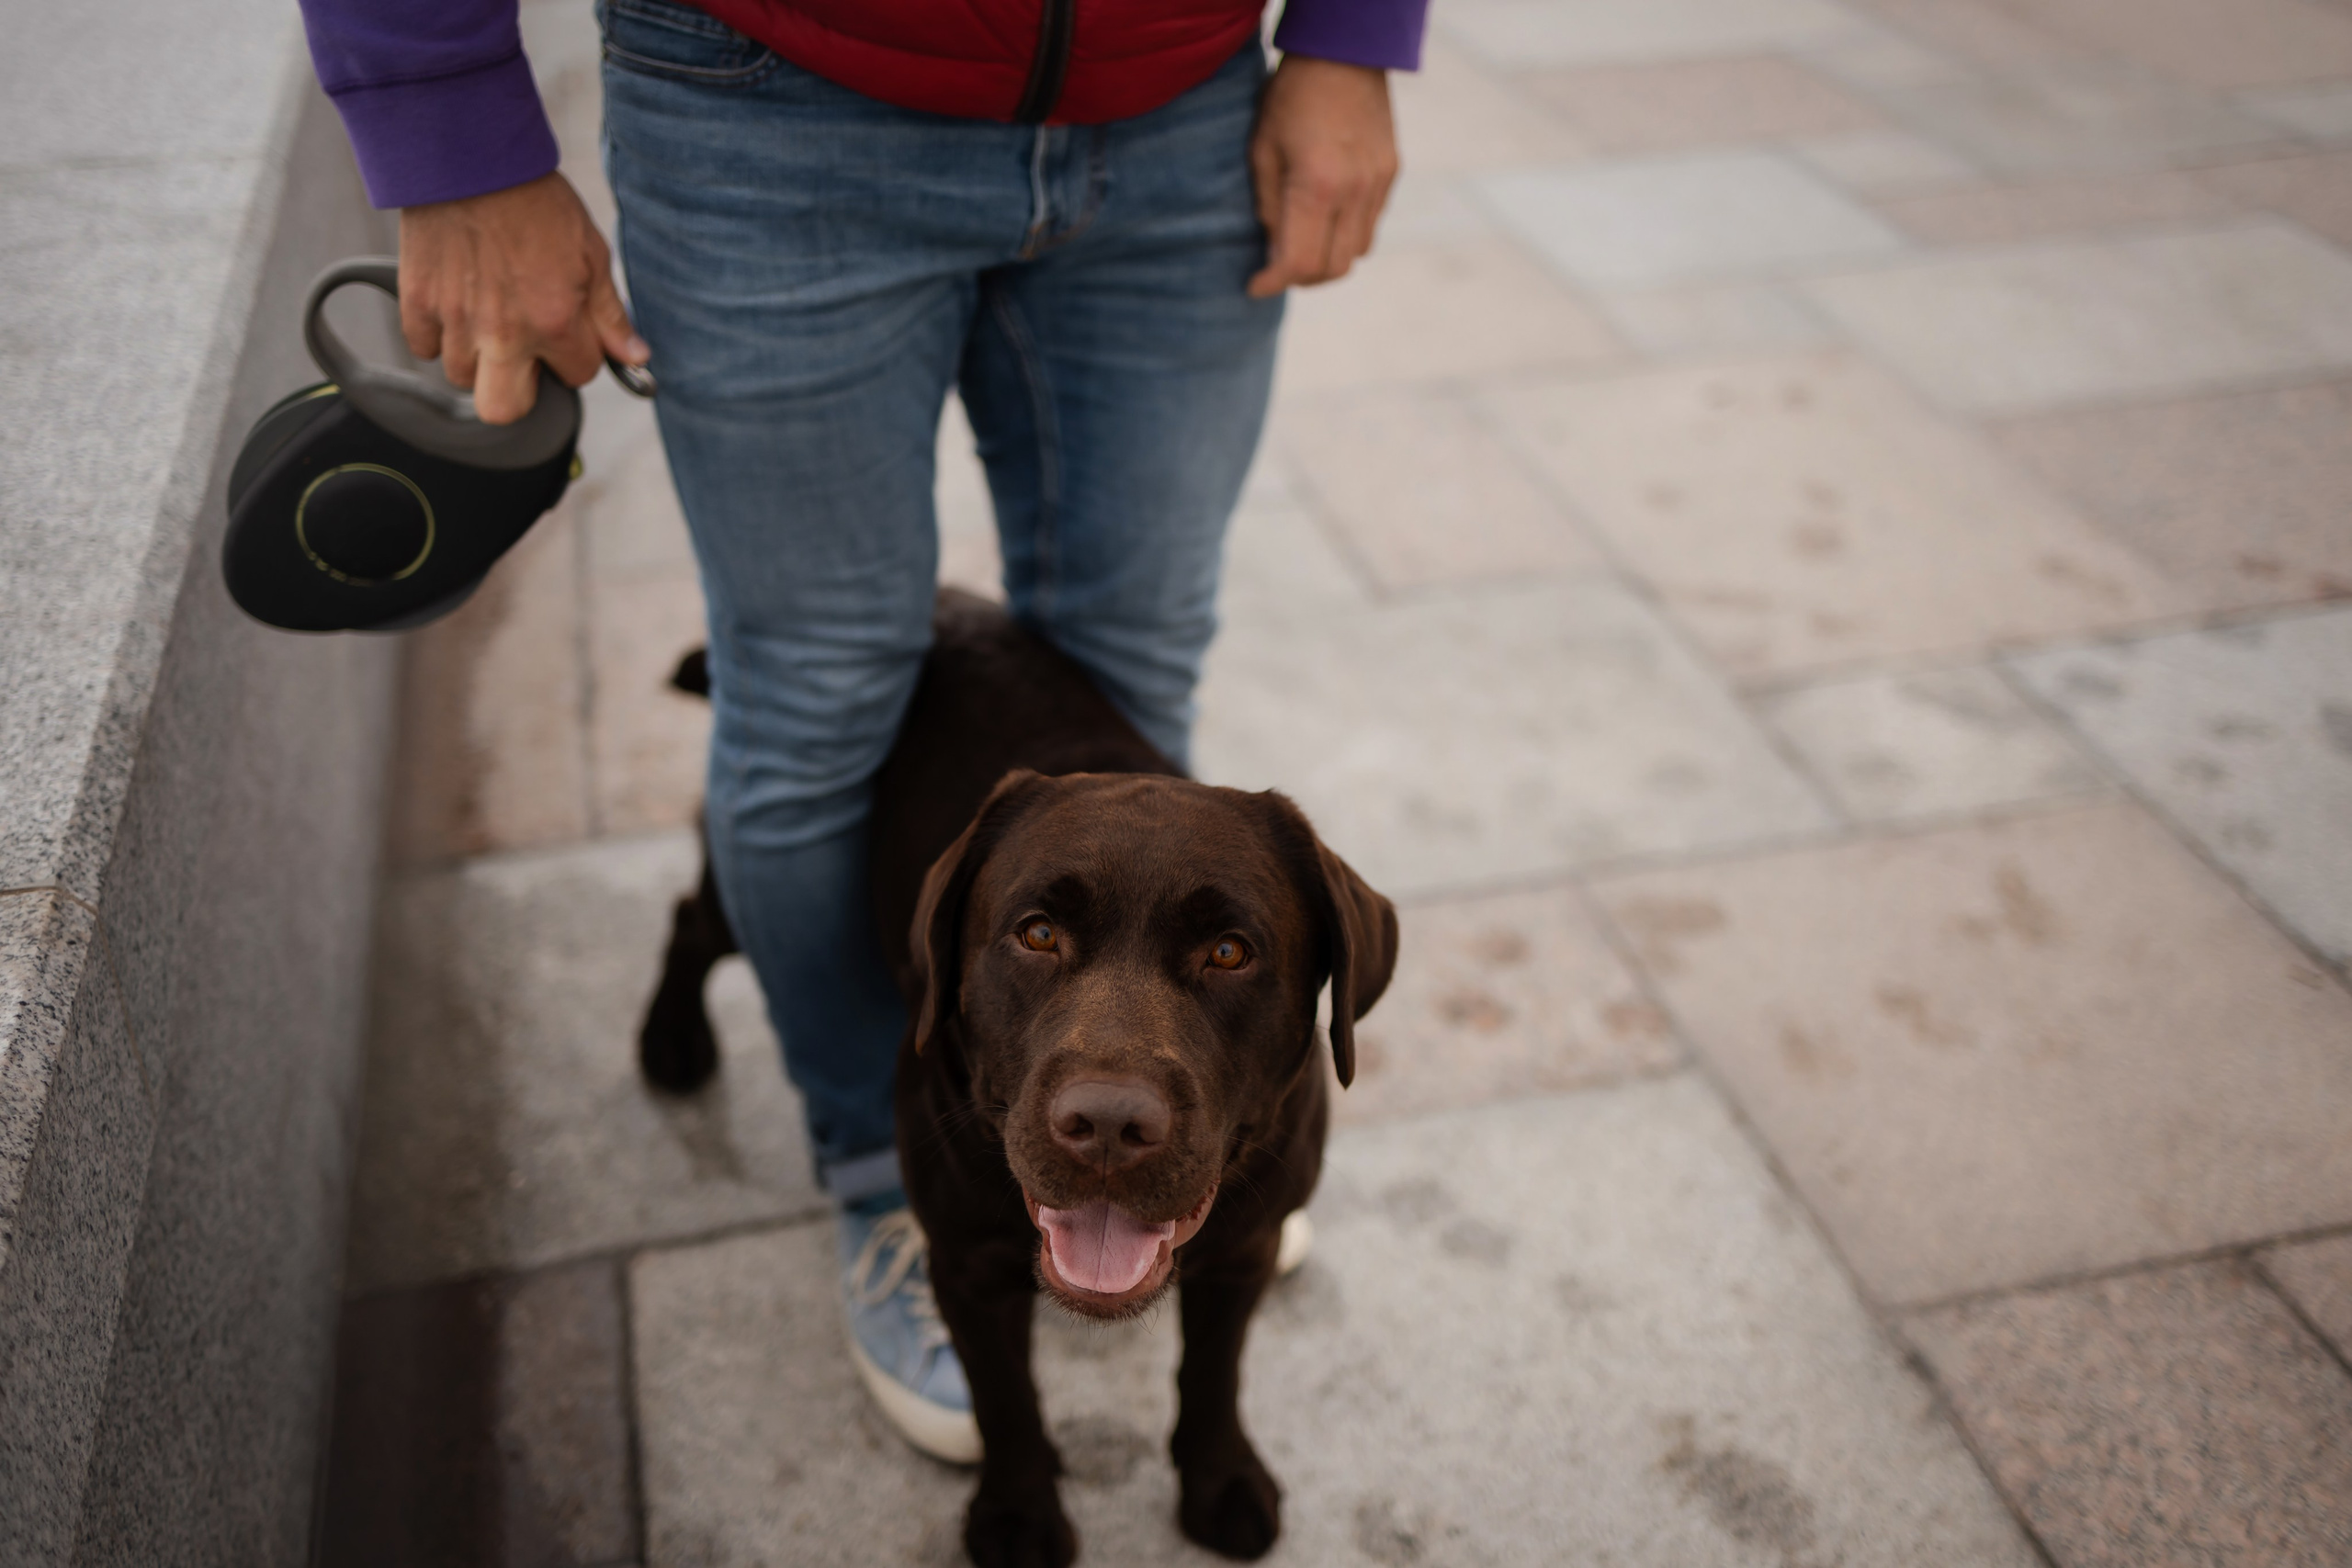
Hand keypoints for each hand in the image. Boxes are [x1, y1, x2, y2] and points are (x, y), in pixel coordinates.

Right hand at [396, 172, 648, 424]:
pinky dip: (438, 335)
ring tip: (488, 318)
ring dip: (477, 358)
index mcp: (554, 322)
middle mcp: (503, 333)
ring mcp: (456, 321)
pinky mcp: (417, 302)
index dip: (577, 354)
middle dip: (519, 392)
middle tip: (523, 358)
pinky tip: (455, 305)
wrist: (470, 159)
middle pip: (504, 409)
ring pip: (462, 376)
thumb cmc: (536, 201)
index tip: (569, 330)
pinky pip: (423, 347)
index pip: (578, 375)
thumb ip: (609, 314)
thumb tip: (635, 357)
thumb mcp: (591, 253)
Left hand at [1246, 56, 1399, 297]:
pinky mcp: (1391, 175)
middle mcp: (1354, 192)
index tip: (1255, 285)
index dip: (1274, 283)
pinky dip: (1345, 236)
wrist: (1344, 52)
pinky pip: (1370, 226)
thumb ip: (1268, 207)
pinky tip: (1325, 218)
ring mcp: (1378, 185)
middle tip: (1276, 268)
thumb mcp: (1262, 150)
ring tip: (1301, 245)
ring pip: (1355, 253)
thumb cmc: (1291, 97)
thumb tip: (1274, 251)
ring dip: (1326, 260)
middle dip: (1301, 279)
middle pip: (1332, 269)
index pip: (1300, 263)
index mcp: (1316, 186)